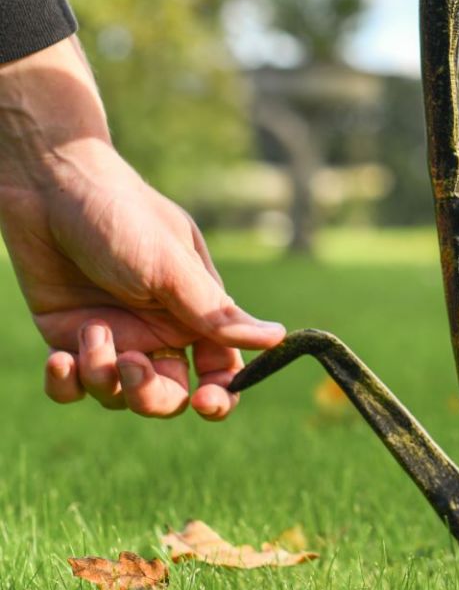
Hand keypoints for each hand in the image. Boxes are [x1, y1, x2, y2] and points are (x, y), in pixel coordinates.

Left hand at [0, 37, 284, 419]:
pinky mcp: (67, 340)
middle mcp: (158, 328)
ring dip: (104, 377)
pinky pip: (73, 388)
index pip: (221, 368)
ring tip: (91, 332)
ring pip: (119, 396)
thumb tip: (278, 338)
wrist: (49, 186)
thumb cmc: (121, 216)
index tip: (206, 402)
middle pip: (169, 395)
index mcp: (194, 309)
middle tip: (132, 366)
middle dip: (153, 395)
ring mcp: (113, 336)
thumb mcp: (170, 266)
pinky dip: (66, 384)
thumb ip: (216, 312)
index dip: (220, 395)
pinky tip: (60, 359)